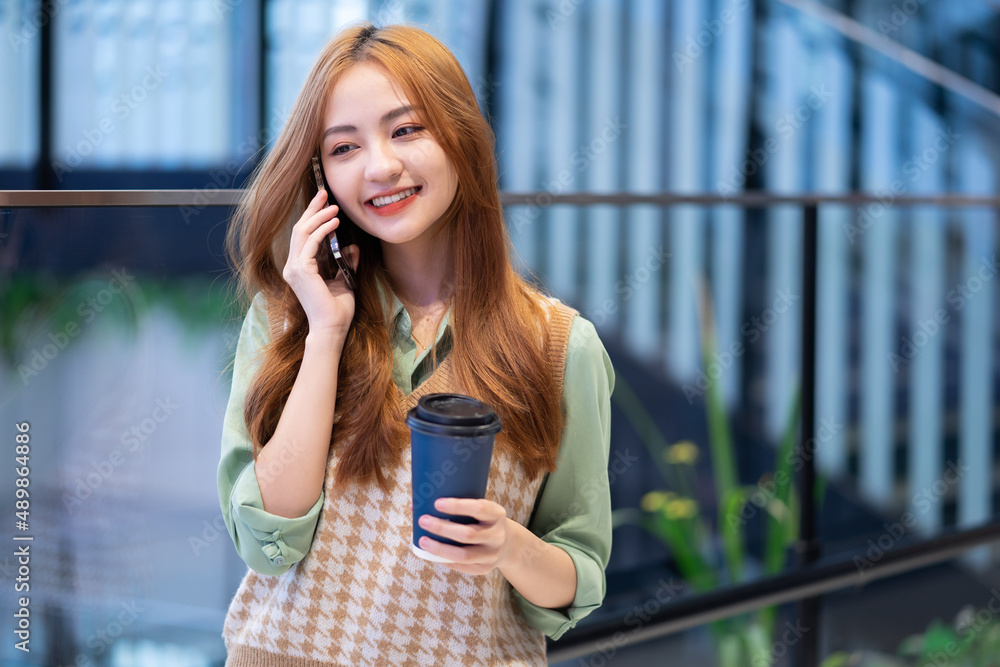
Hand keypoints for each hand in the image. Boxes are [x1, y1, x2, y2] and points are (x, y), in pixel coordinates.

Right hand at [282, 189, 359, 336]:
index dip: (311, 217)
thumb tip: (352, 247)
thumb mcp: (344, 280)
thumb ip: (345, 263)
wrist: (332, 328)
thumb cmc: (337, 310)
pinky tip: (335, 223)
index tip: (324, 204)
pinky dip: (322, 229)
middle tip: (324, 193)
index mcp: (299, 269)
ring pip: (302, 232)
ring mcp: (294, 268)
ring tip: (333, 206)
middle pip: (299, 229)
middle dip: (312, 209)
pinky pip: (310, 242)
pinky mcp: (302, 270)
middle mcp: (292, 267)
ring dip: (318, 216)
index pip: (302, 236)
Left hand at [417, 498, 513, 574]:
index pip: (479, 508)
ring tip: (422, 540)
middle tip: (423, 520)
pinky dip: (444, 559)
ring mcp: (492, 555)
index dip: (457, 506)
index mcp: (497, 515)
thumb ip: (457, 506)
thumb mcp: (481, 510)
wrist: (508, 544)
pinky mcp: (484, 569)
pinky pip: (461, 566)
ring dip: (440, 548)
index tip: (436, 503)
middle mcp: (497, 536)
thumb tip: (417, 503)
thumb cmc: (483, 521)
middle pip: (468, 534)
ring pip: (463, 555)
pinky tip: (431, 553)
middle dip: (442, 528)